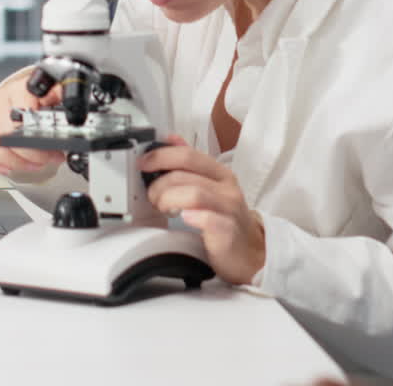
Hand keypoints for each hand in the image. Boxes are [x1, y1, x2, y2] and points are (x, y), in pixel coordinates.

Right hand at [0, 70, 64, 175]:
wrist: (27, 93)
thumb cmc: (42, 95)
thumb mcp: (57, 91)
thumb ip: (64, 95)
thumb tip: (73, 104)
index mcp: (19, 90)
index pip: (20, 114)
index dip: (37, 136)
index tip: (54, 147)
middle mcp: (2, 102)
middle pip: (5, 135)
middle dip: (31, 153)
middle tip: (48, 157)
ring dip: (14, 161)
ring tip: (34, 164)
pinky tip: (7, 168)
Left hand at [140, 135, 265, 284]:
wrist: (249, 252)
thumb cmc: (225, 219)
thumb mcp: (210, 186)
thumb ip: (190, 164)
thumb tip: (171, 139)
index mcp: (220, 173)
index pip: (188, 155)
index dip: (161, 156)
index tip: (142, 163)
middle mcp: (227, 188)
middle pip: (185, 175)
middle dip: (159, 185)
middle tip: (152, 197)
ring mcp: (229, 209)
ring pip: (194, 194)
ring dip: (169, 200)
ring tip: (163, 209)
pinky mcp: (228, 232)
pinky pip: (209, 219)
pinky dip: (193, 218)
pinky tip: (184, 219)